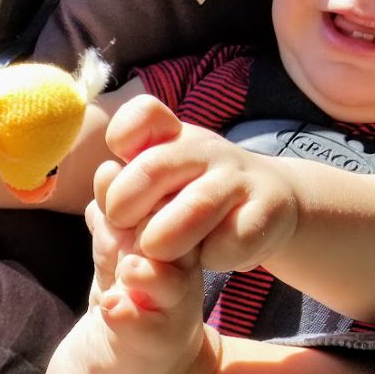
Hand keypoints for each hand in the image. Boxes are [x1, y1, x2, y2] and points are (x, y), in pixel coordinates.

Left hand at [99, 95, 298, 272]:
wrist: (270, 206)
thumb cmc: (195, 196)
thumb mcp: (160, 183)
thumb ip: (126, 182)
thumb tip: (104, 179)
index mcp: (172, 137)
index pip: (143, 115)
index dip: (121, 138)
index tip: (114, 168)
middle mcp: (205, 151)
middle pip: (154, 166)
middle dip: (124, 203)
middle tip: (120, 224)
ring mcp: (238, 180)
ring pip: (194, 206)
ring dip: (163, 238)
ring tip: (154, 251)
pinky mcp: (266, 213)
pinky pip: (231, 240)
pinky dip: (212, 257)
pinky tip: (208, 258)